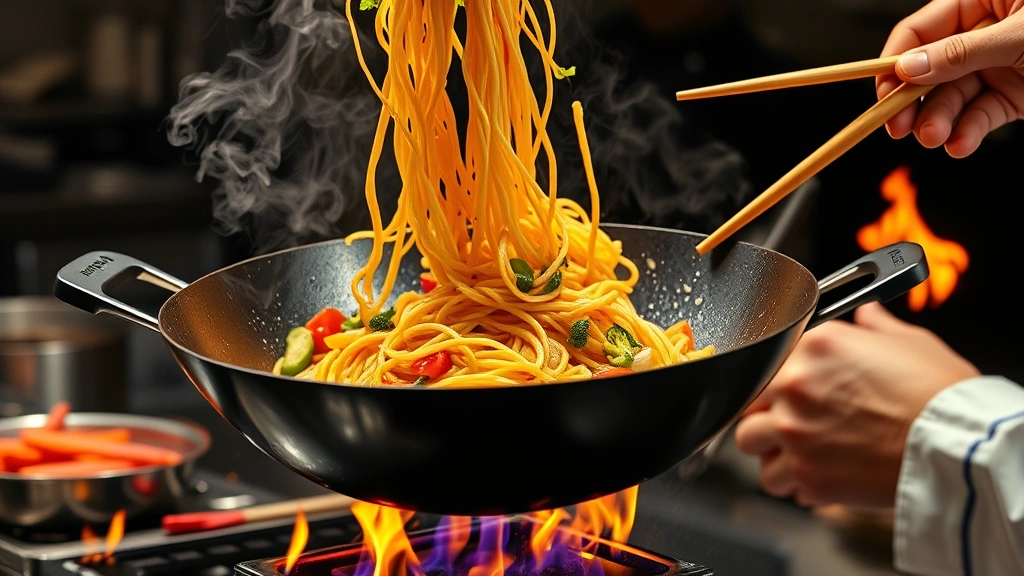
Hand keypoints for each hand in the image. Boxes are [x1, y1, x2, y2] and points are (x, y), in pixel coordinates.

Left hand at [734, 302, 979, 507]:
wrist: (957, 446)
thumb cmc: (940, 396)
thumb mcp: (911, 343)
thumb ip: (876, 328)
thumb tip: (866, 314)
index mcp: (815, 346)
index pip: (772, 358)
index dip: (782, 376)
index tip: (794, 388)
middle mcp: (795, 386)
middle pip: (751, 399)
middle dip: (768, 410)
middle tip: (792, 419)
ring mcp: (794, 431)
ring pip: (750, 442)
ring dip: (770, 447)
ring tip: (797, 449)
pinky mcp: (804, 474)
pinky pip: (774, 480)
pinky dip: (790, 481)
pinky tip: (812, 474)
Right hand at [877, 0, 1023, 156]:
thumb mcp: (1018, 35)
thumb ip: (962, 51)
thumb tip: (909, 66)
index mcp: (981, 1)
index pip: (920, 31)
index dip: (896, 62)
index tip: (883, 92)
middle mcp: (984, 34)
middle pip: (930, 70)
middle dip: (913, 102)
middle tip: (897, 126)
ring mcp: (997, 66)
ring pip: (952, 98)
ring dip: (938, 122)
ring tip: (932, 137)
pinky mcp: (1013, 95)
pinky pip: (981, 115)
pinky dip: (968, 133)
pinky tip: (959, 144)